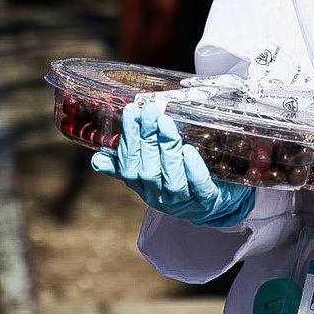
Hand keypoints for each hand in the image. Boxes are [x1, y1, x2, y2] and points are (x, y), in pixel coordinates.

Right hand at [90, 99, 254, 226]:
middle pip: (148, 170)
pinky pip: (199, 188)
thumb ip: (127, 163)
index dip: (128, 139)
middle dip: (147, 138)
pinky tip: (188, 150)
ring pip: (171, 179)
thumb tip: (97, 159)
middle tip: (149, 110)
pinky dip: (193, 169)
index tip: (131, 111)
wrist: (216, 203)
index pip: (128, 165)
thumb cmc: (181, 178)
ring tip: (166, 124)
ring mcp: (184, 201)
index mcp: (142, 186)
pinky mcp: (207, 201)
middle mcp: (159, 196)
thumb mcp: (152, 170)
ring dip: (167, 150)